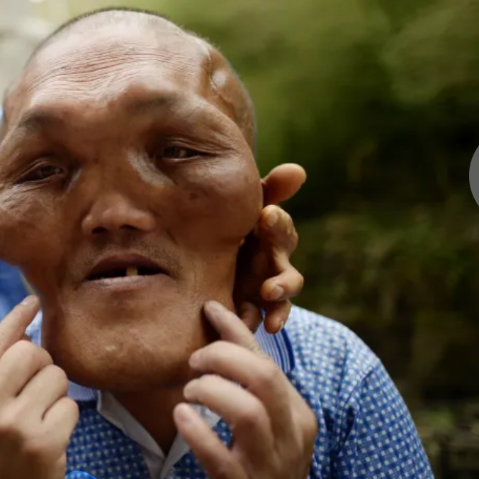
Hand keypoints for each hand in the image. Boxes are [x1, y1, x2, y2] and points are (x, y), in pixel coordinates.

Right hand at [0, 296, 78, 478]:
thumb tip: (25, 328)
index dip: (16, 319)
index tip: (33, 301)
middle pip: (30, 352)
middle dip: (42, 365)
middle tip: (35, 390)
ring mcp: (10, 426)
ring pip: (55, 376)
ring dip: (56, 393)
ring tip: (40, 417)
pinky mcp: (41, 443)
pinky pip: (70, 406)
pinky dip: (66, 419)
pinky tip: (50, 436)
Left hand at [175, 301, 316, 478]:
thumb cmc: (260, 459)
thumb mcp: (266, 417)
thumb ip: (246, 372)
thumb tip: (216, 311)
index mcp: (298, 415)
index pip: (268, 363)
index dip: (235, 332)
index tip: (208, 309)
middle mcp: (290, 438)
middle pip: (263, 378)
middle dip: (222, 357)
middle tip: (194, 361)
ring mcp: (268, 465)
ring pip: (247, 413)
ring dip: (210, 391)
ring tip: (189, 391)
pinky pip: (219, 457)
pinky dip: (197, 431)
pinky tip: (182, 415)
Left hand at [234, 163, 306, 332]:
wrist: (198, 260)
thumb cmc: (225, 225)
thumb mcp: (239, 207)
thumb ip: (265, 190)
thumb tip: (298, 171)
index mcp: (268, 237)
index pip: (281, 230)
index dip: (278, 224)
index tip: (267, 214)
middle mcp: (270, 265)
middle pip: (287, 273)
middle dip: (282, 279)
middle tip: (270, 281)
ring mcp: (262, 290)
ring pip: (279, 299)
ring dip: (277, 302)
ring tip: (266, 302)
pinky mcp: (249, 309)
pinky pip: (260, 318)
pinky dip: (259, 321)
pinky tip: (251, 325)